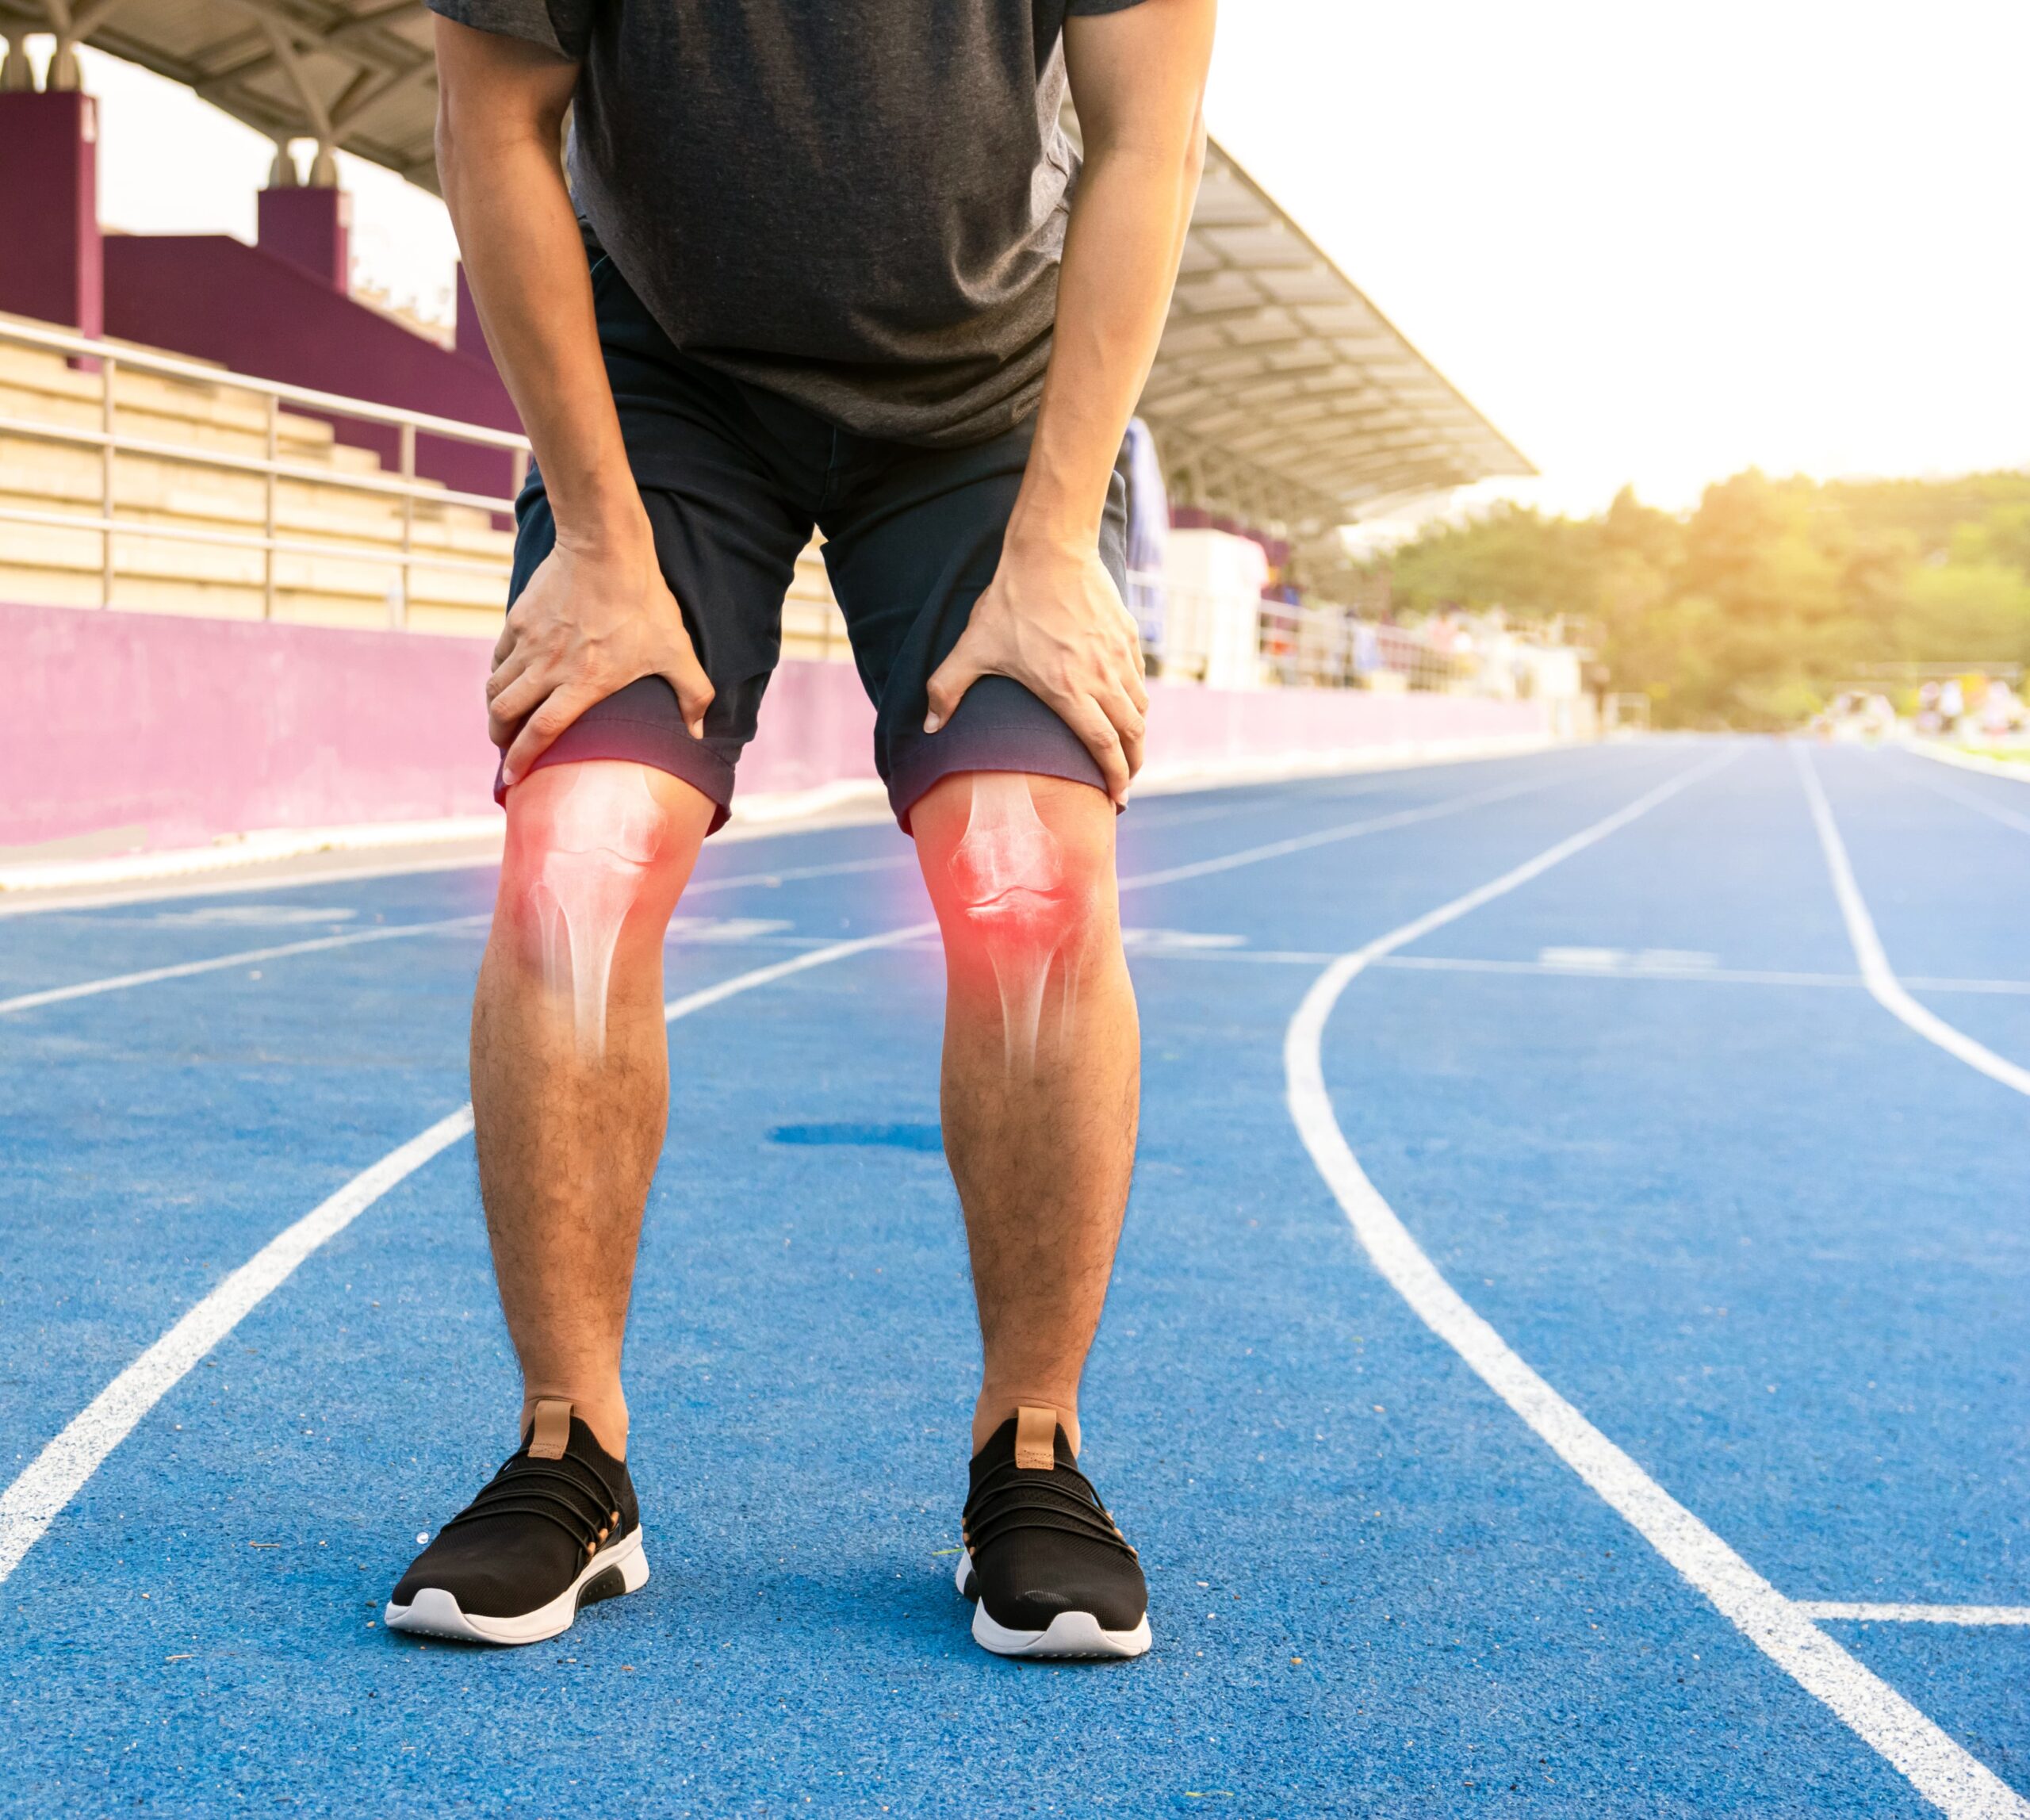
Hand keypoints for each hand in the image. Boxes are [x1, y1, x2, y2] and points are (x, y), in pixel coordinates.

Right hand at [486, 520, 713, 786]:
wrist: (606, 549)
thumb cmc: (644, 603)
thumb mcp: (677, 651)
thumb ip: (692, 695)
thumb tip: (698, 733)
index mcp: (583, 684)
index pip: (542, 732)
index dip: (524, 759)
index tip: (513, 778)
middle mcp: (548, 668)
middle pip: (507, 714)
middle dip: (500, 738)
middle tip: (505, 749)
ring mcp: (529, 643)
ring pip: (497, 687)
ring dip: (495, 710)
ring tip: (501, 721)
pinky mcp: (519, 620)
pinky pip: (498, 658)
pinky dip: (497, 675)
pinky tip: (505, 681)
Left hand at [924, 536, 1148, 803]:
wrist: (1050, 551)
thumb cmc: (1011, 602)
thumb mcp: (973, 647)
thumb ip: (946, 689)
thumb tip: (927, 726)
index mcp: (1068, 691)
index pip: (1103, 747)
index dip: (1114, 778)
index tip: (1116, 799)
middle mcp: (1101, 678)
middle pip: (1131, 735)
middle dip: (1132, 766)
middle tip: (1124, 784)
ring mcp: (1119, 657)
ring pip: (1140, 708)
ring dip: (1137, 735)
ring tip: (1128, 751)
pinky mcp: (1128, 636)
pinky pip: (1139, 679)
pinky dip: (1137, 701)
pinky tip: (1126, 707)